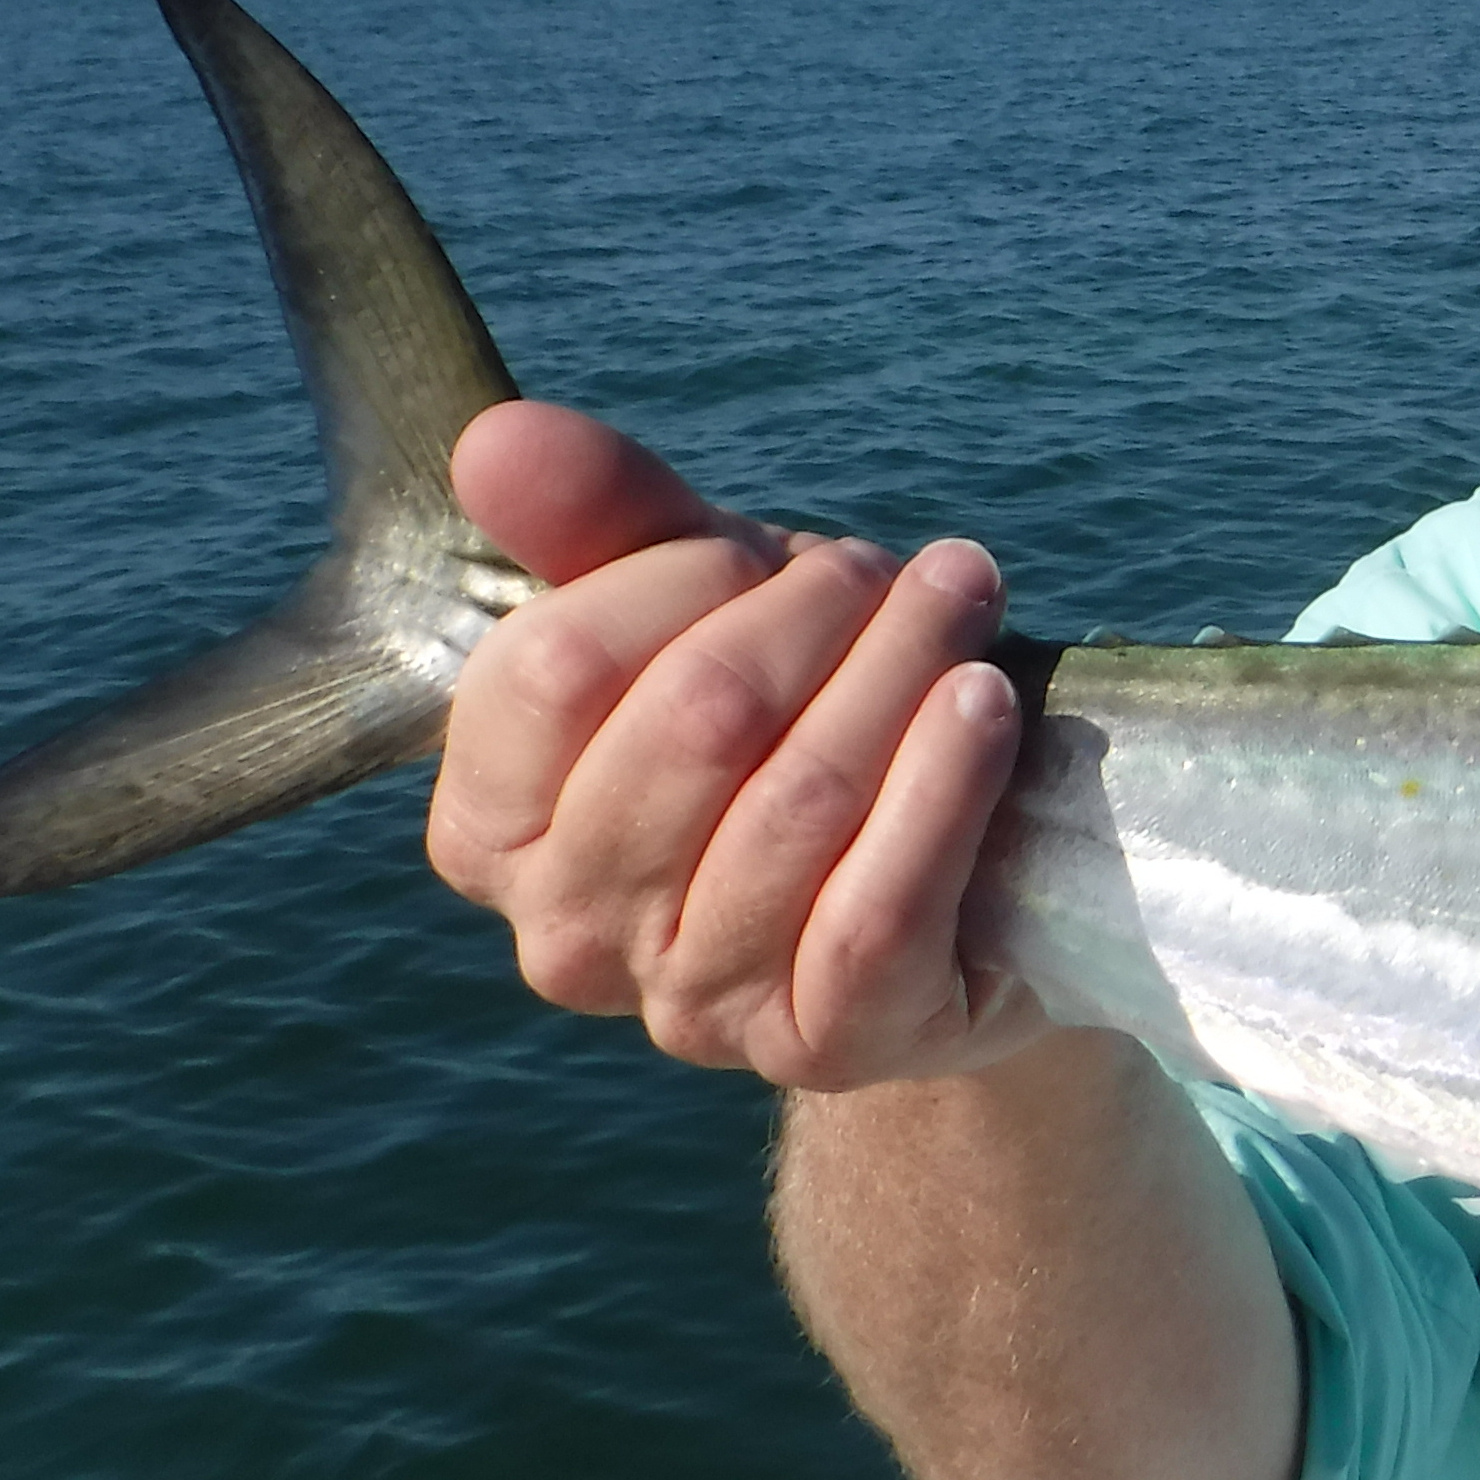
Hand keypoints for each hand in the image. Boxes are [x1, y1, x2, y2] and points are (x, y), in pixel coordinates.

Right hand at [426, 400, 1043, 1089]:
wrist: (954, 873)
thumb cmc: (800, 712)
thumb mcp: (701, 602)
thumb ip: (598, 522)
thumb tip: (499, 438)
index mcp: (493, 829)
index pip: (550, 666)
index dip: (675, 577)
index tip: (759, 550)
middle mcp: (566, 936)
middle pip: (689, 723)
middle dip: (807, 615)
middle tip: (886, 571)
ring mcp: (692, 1007)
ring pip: (796, 805)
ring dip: (897, 672)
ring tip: (960, 598)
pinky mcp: (827, 1042)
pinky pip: (877, 903)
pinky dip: (942, 784)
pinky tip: (986, 699)